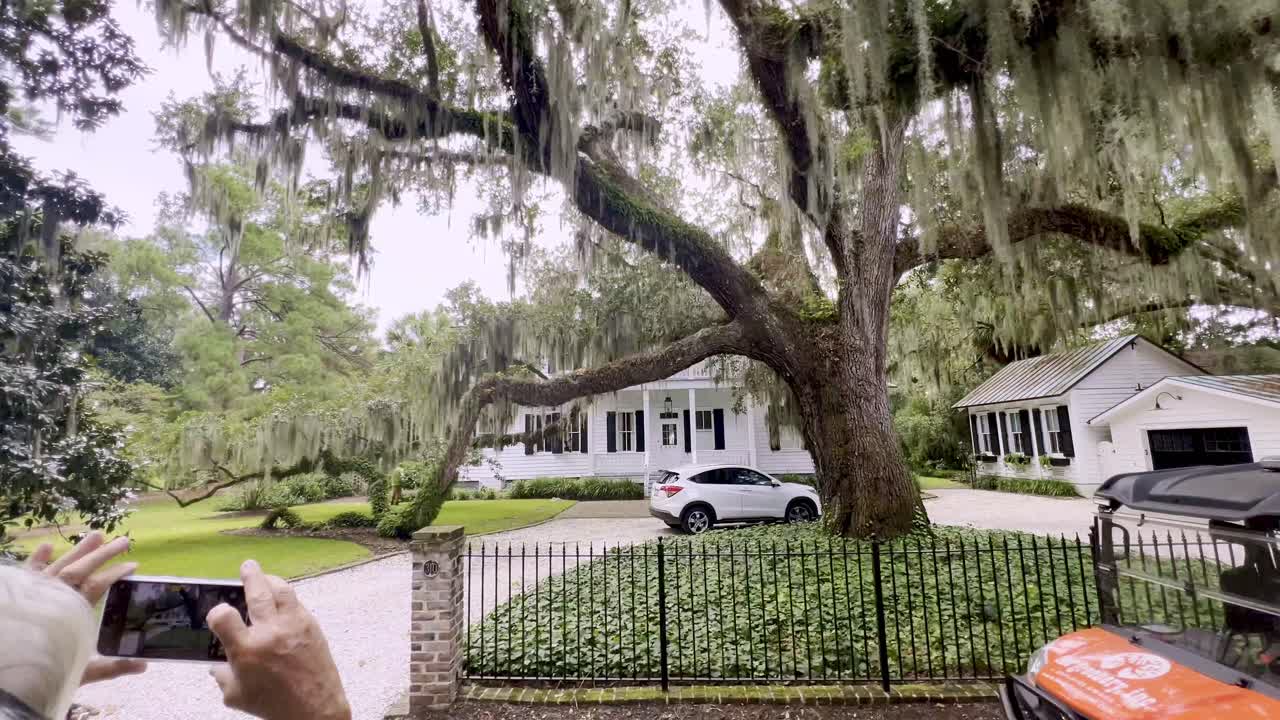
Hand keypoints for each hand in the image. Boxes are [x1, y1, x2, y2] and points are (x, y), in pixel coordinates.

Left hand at [27, 532, 148, 684]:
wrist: (8, 683)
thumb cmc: (44, 676)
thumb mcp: (81, 673)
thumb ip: (112, 667)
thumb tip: (145, 666)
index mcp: (70, 613)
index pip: (97, 586)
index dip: (115, 574)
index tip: (134, 565)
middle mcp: (51, 598)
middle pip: (79, 570)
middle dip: (102, 554)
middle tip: (124, 541)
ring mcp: (33, 595)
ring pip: (57, 567)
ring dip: (77, 551)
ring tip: (97, 534)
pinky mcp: (18, 596)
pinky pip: (28, 575)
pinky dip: (36, 560)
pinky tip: (47, 546)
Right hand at [207, 560, 350, 719]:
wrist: (314, 708)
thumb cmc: (275, 705)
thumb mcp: (237, 696)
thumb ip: (222, 676)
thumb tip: (216, 664)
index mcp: (246, 650)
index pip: (223, 616)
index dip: (216, 612)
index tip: (218, 614)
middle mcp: (269, 632)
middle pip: (257, 591)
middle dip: (250, 575)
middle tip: (247, 567)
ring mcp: (293, 626)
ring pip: (281, 590)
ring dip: (271, 580)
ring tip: (265, 577)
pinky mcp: (311, 625)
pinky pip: (296, 602)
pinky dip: (286, 597)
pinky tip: (282, 600)